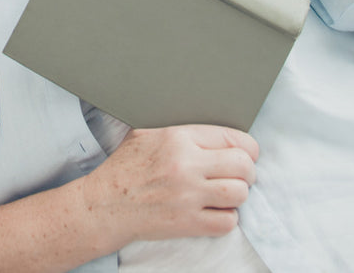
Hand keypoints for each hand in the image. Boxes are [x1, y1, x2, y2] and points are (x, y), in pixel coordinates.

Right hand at [82, 125, 257, 244]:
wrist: (106, 204)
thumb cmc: (126, 167)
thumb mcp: (147, 133)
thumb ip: (180, 129)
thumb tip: (209, 129)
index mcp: (178, 137)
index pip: (232, 137)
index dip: (247, 147)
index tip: (247, 154)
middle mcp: (187, 165)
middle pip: (243, 165)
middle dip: (248, 171)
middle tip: (241, 175)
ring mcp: (188, 196)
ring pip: (239, 193)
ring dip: (238, 195)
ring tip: (228, 193)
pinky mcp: (188, 223)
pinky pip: (227, 222)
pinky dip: (227, 218)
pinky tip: (216, 211)